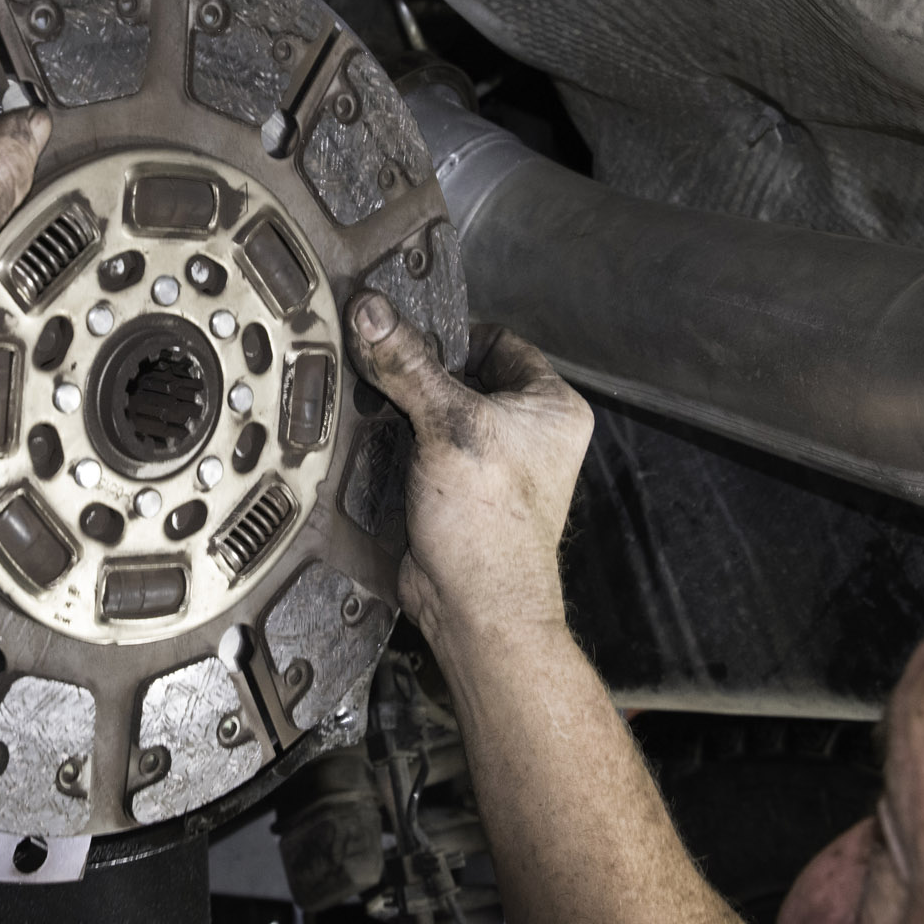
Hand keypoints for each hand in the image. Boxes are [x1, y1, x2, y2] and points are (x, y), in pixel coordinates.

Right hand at [346, 293, 593, 646]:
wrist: (475, 610)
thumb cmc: (492, 527)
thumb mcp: (450, 425)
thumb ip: (408, 365)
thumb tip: (373, 313)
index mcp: (552, 406)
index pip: (499, 341)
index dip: (453, 333)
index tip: (408, 330)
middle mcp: (527, 432)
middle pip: (461, 376)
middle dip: (419, 374)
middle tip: (380, 364)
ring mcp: (491, 462)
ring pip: (436, 412)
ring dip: (403, 409)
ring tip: (372, 400)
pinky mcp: (455, 488)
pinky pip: (421, 447)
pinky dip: (395, 442)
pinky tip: (371, 438)